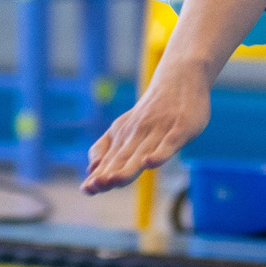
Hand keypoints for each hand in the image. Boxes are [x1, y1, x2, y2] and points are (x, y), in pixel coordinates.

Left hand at [81, 78, 210, 194]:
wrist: (180, 77)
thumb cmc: (152, 109)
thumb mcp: (125, 125)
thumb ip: (108, 148)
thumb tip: (90, 169)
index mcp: (123, 135)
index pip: (109, 160)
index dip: (98, 175)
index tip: (86, 189)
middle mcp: (138, 133)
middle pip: (122, 158)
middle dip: (108, 174)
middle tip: (94, 187)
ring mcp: (159, 130)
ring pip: (141, 153)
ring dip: (128, 168)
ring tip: (114, 181)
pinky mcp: (179, 129)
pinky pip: (168, 144)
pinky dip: (159, 154)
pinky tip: (150, 163)